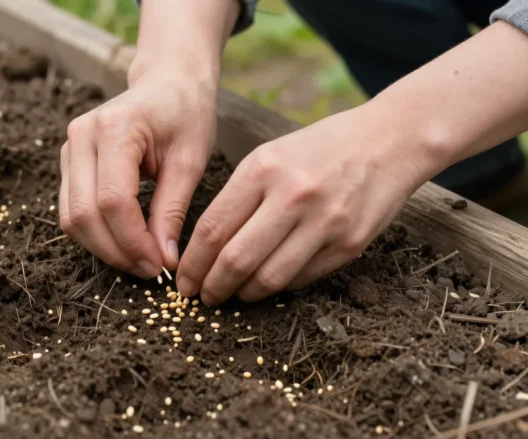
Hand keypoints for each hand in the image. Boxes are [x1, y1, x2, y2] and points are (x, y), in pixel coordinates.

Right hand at [59, 73, 216, 278]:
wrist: (168, 82)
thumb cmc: (186, 115)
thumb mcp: (189, 161)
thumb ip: (172, 211)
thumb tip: (163, 260)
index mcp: (115, 128)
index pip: (113, 200)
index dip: (133, 241)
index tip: (160, 265)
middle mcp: (81, 135)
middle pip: (84, 214)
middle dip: (116, 251)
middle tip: (150, 270)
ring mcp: (69, 148)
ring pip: (71, 218)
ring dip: (103, 248)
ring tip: (140, 260)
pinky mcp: (68, 162)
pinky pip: (72, 210)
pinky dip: (96, 234)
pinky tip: (125, 242)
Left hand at [176, 105, 433, 304]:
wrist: (391, 140)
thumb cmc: (321, 148)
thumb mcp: (271, 155)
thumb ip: (239, 197)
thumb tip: (205, 247)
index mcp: (263, 168)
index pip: (213, 229)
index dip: (192, 263)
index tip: (183, 280)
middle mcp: (293, 196)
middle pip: (236, 260)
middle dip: (212, 287)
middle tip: (202, 297)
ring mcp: (324, 222)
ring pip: (268, 279)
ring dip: (243, 294)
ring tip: (233, 294)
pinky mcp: (349, 244)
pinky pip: (301, 279)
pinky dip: (278, 287)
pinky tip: (267, 282)